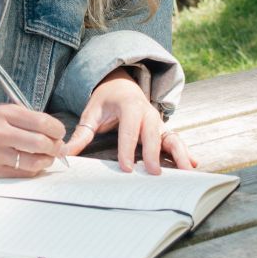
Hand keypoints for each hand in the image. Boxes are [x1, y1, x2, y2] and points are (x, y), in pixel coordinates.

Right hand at [0, 104, 65, 178]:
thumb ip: (26, 120)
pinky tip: (33, 165)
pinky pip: (22, 174)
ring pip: (34, 162)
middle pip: (41, 143)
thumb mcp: (1, 112)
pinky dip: (33, 171)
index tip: (60, 133)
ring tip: (47, 157)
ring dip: (46, 161)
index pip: (42, 121)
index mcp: (4, 113)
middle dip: (55, 147)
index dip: (57, 130)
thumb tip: (55, 133)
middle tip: (58, 148)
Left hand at [63, 68, 196, 173]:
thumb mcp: (91, 112)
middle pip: (152, 134)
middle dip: (153, 153)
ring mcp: (158, 121)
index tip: (125, 168)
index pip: (129, 129)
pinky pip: (175, 141)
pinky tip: (192, 165)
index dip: (127, 148)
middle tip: (153, 173)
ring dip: (179, 153)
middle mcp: (147, 112)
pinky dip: (185, 152)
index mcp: (129, 105)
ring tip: (185, 170)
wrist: (122, 85)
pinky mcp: (163, 130)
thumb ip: (81, 134)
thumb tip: (64, 152)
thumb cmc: (105, 100)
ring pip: (170, 137)